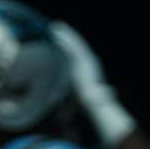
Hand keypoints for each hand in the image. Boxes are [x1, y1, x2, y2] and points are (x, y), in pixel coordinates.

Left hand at [47, 21, 135, 148]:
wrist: (95, 105)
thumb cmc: (86, 109)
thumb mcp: (73, 107)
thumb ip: (66, 109)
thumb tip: (58, 121)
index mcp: (85, 75)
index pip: (75, 59)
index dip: (67, 50)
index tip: (58, 44)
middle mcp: (88, 66)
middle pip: (75, 48)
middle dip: (66, 39)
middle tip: (55, 31)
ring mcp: (87, 61)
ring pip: (74, 45)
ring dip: (65, 35)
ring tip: (54, 27)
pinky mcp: (84, 60)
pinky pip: (73, 45)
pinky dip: (65, 38)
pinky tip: (56, 31)